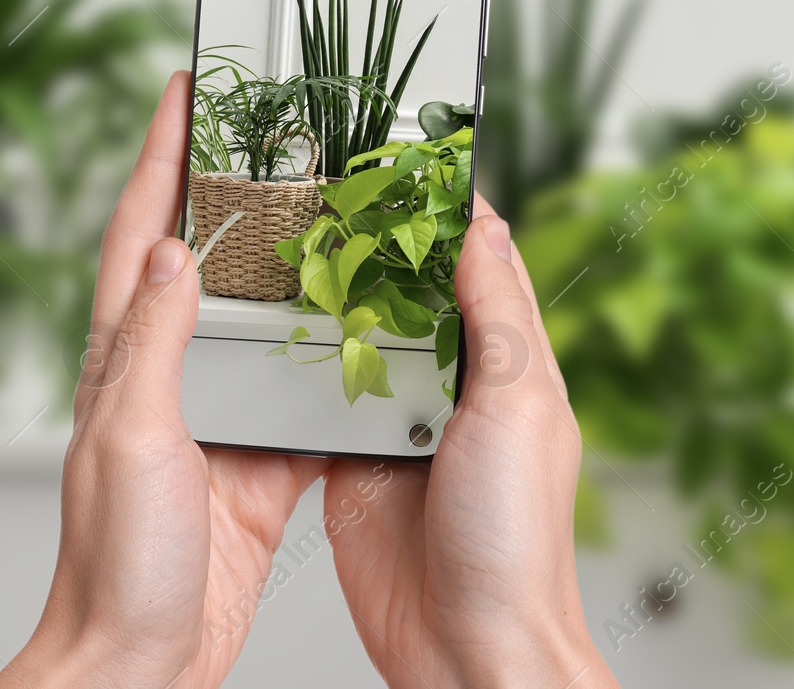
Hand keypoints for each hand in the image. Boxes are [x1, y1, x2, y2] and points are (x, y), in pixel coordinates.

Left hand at [0, 72, 327, 688]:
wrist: (141, 659)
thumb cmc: (115, 563)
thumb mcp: (133, 439)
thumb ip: (154, 345)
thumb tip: (167, 250)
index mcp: (127, 358)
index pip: (138, 231)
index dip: (158, 154)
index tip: (184, 91)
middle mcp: (168, 374)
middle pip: (201, 255)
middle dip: (231, 184)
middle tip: (273, 128)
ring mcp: (214, 415)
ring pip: (257, 316)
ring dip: (288, 259)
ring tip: (332, 205)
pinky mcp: (257, 458)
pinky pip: (298, 388)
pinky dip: (327, 351)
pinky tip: (365, 328)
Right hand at [324, 194, 618, 687]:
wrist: (465, 647)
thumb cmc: (515, 542)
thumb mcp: (518, 408)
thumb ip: (496, 317)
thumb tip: (482, 226)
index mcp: (506, 363)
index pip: (479, 260)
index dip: (448, 206)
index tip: (410, 153)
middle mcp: (451, 384)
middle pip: (409, 288)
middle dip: (375, 239)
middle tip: (332, 185)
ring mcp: (396, 419)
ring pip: (358, 334)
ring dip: (333, 294)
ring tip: (296, 238)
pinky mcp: (347, 456)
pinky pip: (318, 394)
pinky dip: (299, 362)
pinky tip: (274, 328)